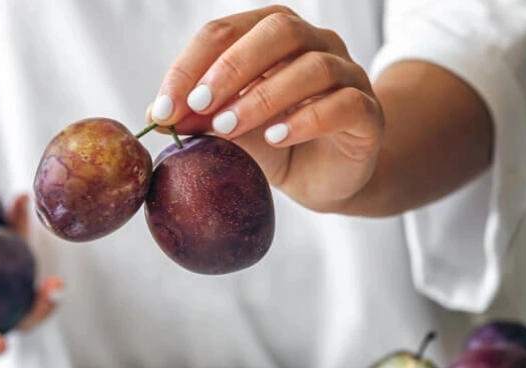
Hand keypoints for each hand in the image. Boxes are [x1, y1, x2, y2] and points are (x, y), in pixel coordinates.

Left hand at [148, 5, 383, 212]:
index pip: (225, 31)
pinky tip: (276, 138)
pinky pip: (343, 104)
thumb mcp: (229, 131)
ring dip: (263, 96)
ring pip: (312, 67)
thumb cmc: (273, 143)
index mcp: (272, 34)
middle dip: (231, 67)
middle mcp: (315, 43)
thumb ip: (199, 118)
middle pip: (278, 30)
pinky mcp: (368, 112)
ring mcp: (348, 74)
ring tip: (229, 127)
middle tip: (198, 105)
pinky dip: (306, 119)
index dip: (190, 65)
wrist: (323, 179)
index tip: (164, 106)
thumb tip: (157, 116)